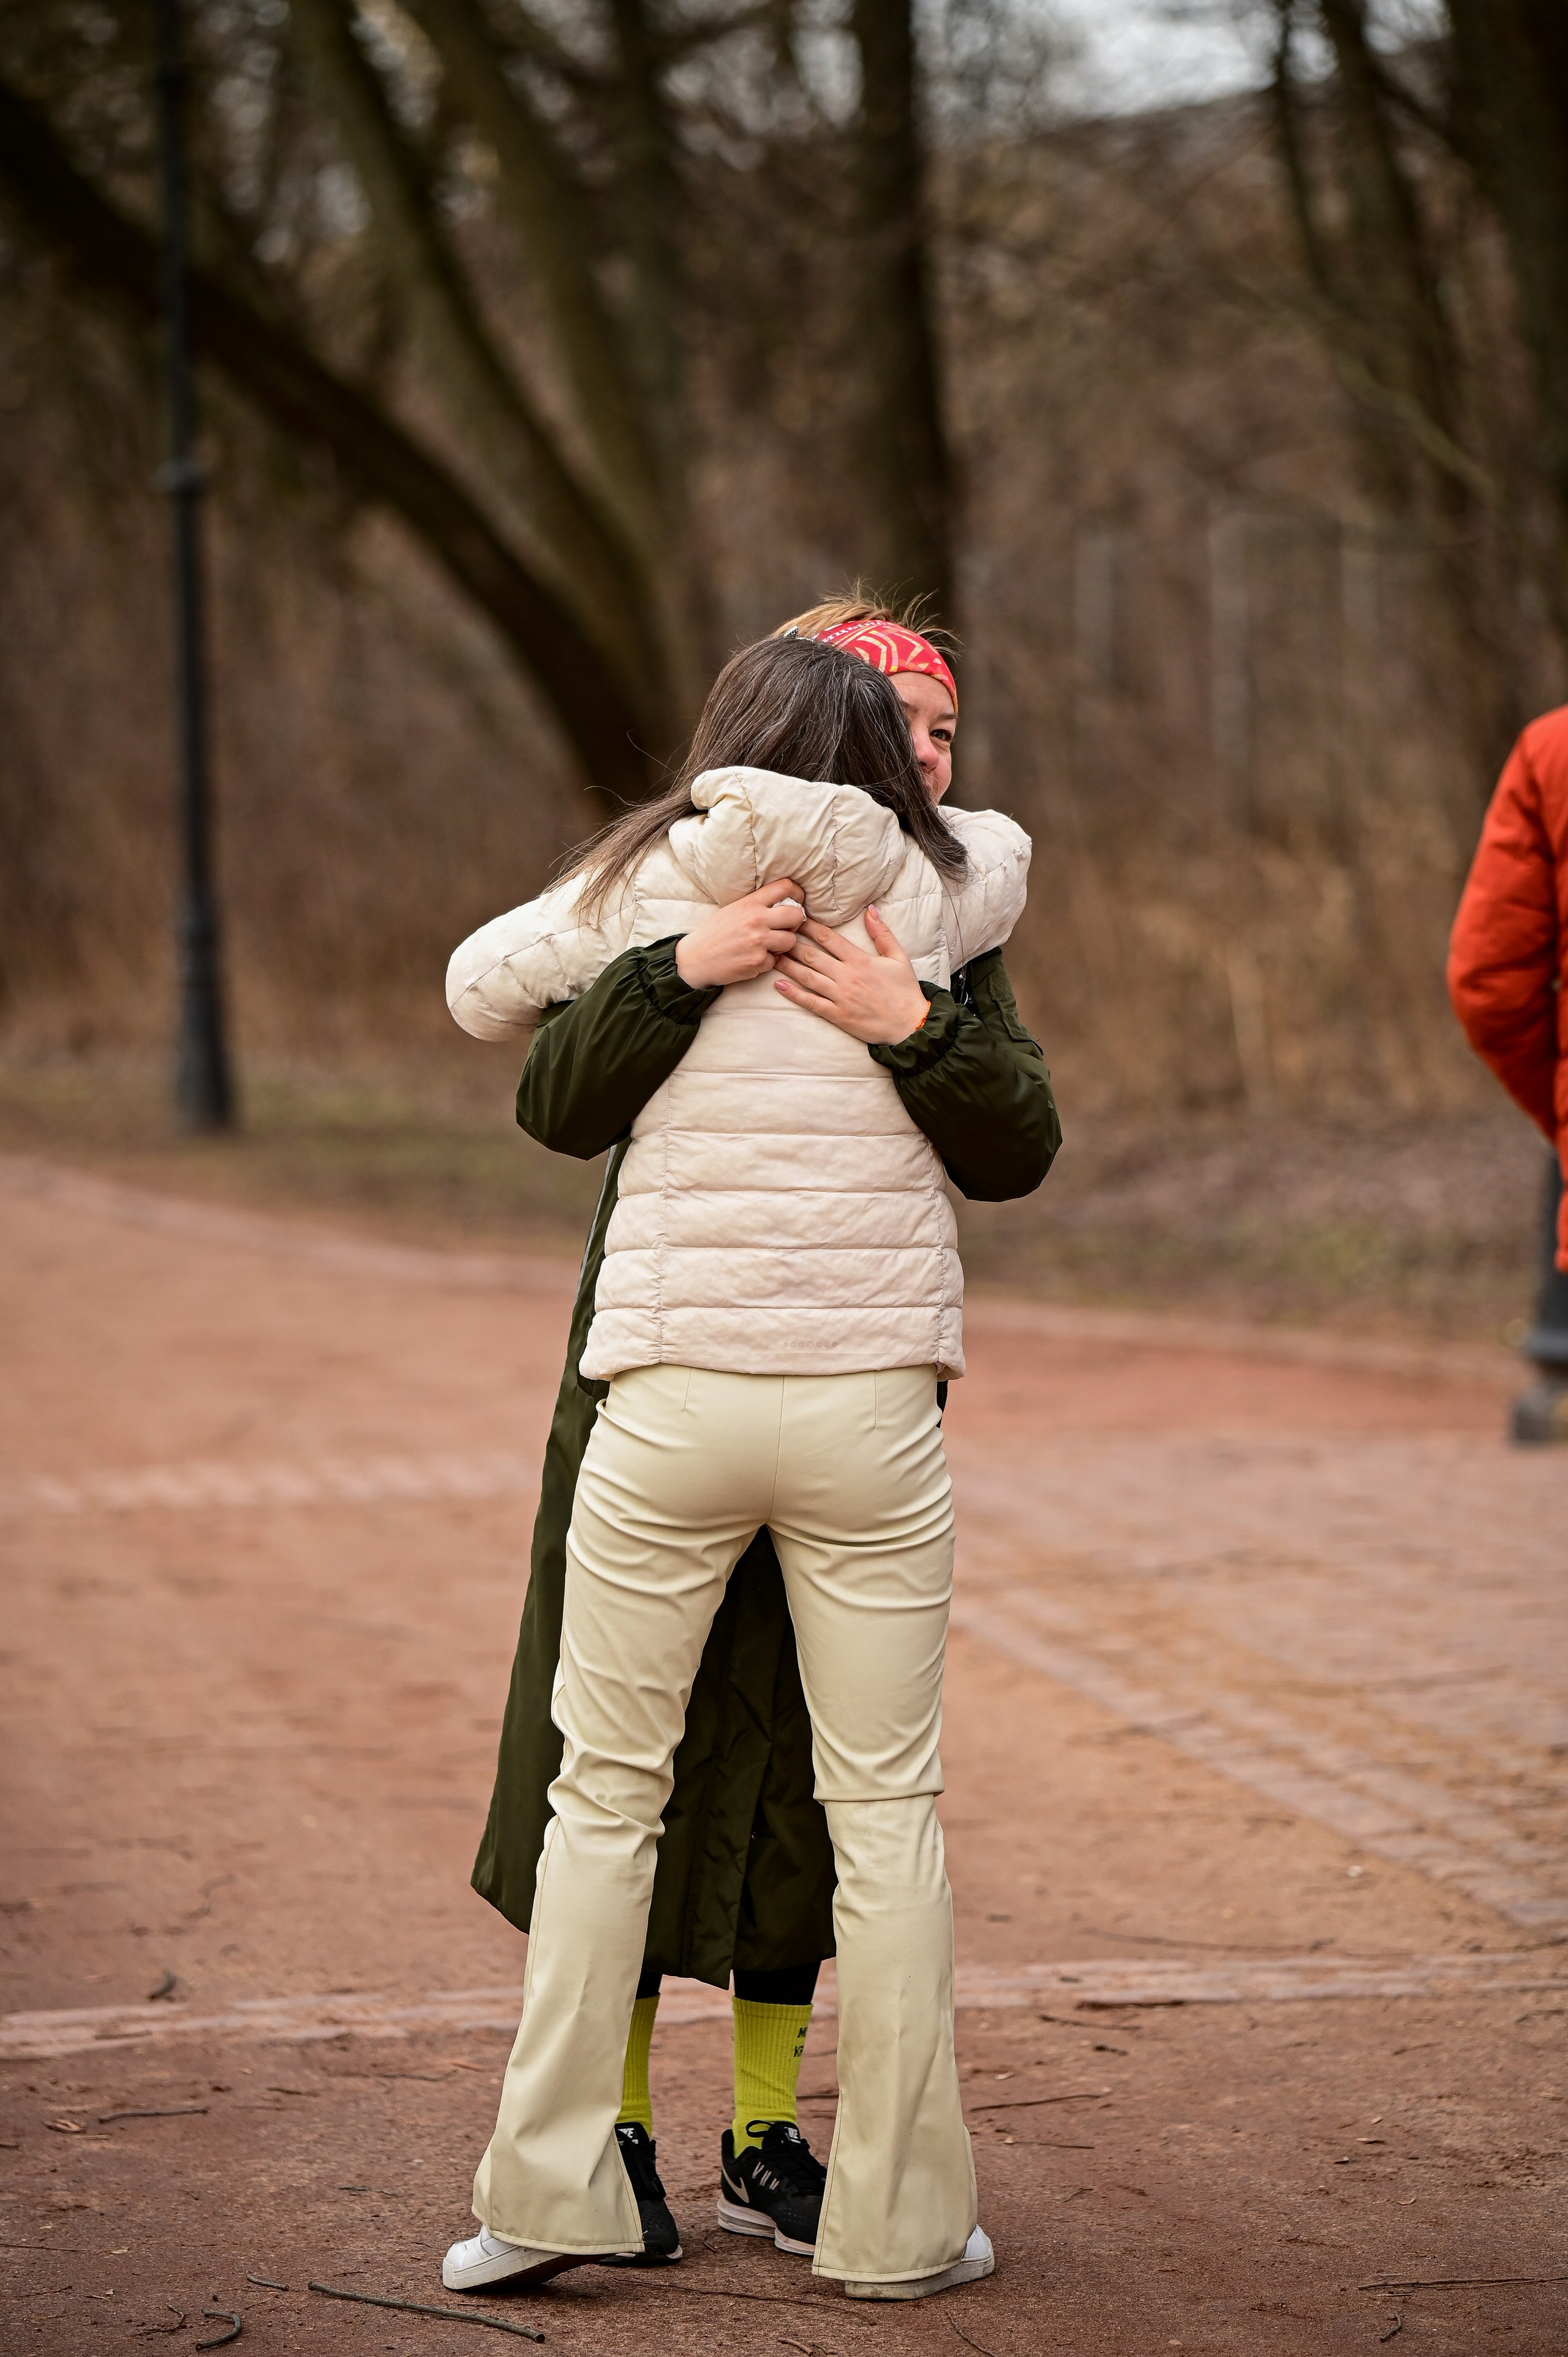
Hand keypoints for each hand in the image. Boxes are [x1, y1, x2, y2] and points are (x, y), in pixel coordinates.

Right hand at [675, 879, 806, 987]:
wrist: (694, 959)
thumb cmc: (713, 934)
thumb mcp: (733, 910)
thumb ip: (756, 905)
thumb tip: (782, 904)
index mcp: (750, 903)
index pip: (785, 887)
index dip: (797, 893)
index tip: (797, 901)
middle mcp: (757, 920)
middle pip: (796, 915)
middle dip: (795, 922)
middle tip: (786, 927)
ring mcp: (759, 942)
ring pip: (791, 941)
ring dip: (783, 945)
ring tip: (768, 946)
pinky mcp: (758, 962)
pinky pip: (775, 961)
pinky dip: (766, 962)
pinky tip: (752, 959)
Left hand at [772, 906, 929, 1043]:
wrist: (910, 1025)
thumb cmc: (904, 991)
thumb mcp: (898, 957)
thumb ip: (882, 933)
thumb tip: (870, 910)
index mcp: (860, 959)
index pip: (828, 938)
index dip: (809, 927)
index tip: (795, 918)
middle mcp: (847, 976)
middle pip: (812, 955)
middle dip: (791, 943)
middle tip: (776, 934)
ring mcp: (840, 996)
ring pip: (808, 977)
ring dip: (788, 965)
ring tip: (772, 955)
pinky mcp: (837, 1015)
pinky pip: (811, 1002)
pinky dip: (794, 994)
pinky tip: (779, 985)